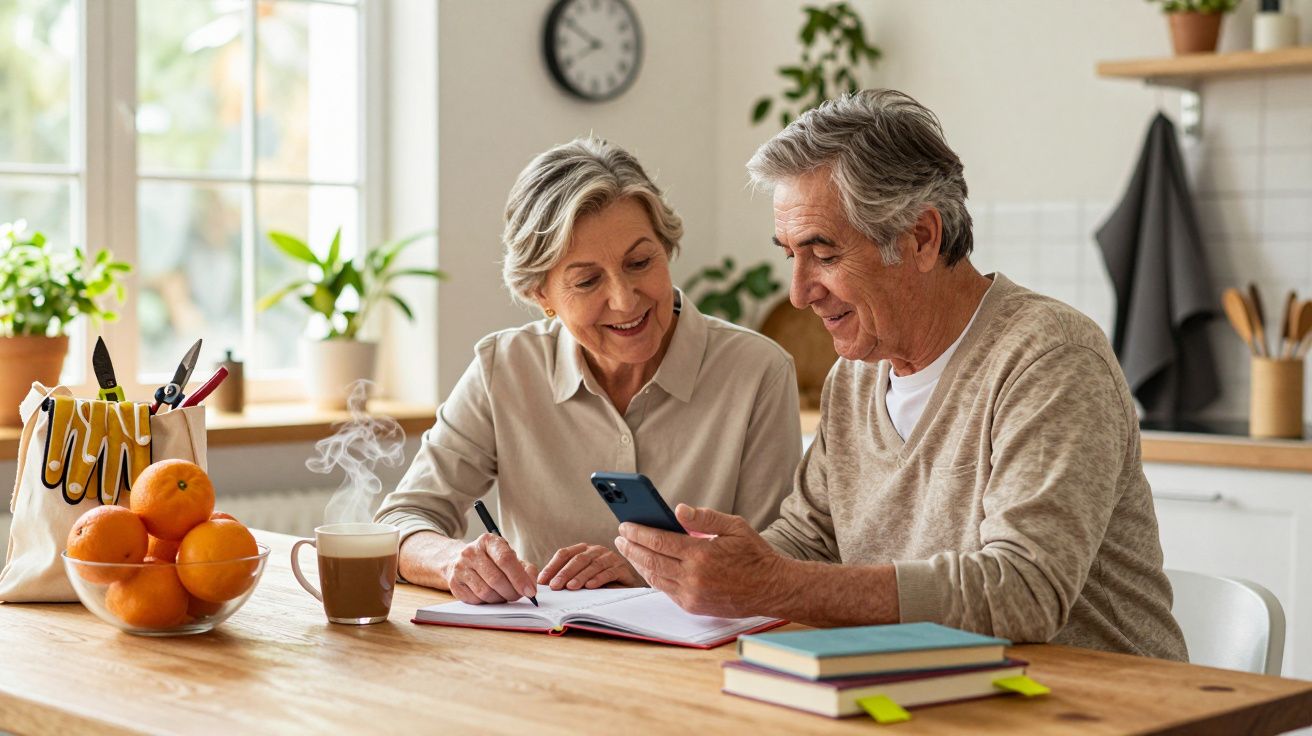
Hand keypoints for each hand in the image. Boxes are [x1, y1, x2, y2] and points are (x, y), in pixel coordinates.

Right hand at [442, 533, 539, 604]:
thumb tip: (532, 585)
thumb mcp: (508, 555)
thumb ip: (525, 568)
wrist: (457, 560)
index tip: (530, 591)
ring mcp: (460, 568)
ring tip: (505, 595)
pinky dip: (488, 602)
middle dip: (512, 592)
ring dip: (500, 599)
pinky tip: (491, 596)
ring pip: (486, 592)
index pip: (505, 559)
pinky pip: (476, 600)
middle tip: (519, 596)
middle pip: (496, 579)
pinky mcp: (454, 584)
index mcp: (488, 541)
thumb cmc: (489, 559)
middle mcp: (471, 552)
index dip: (520, 578)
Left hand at [537, 543, 642, 590]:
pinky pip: (609, 572)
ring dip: (580, 576)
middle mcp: (596, 550)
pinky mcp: (622, 568)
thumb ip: (564, 578)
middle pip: (578, 559)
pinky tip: (590, 586)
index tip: (542, 581)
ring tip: (570, 587)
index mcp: (583, 550)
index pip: (564, 554)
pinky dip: (599, 579)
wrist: (625, 587)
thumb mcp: (579, 578)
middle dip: (564, 573)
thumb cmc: (599, 583)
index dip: (552, 566)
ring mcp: (610, 558)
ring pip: (592, 565)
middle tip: (555, 586)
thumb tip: (542, 584)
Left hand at [615, 504, 788, 617]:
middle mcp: (693, 577)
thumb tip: (677, 509)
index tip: (625, 525)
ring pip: (655, 578)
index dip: (639, 532)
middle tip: (620, 537)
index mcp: (702, 554)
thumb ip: (704, 517)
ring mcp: (692, 595)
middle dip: (632, 547)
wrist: (772, 588)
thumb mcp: (734, 526)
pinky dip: (653, 577)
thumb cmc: (754, 555)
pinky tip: (648, 566)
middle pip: (651, 560)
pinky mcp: (694, 606)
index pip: (659, 541)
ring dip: (638, 563)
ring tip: (629, 550)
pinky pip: (666, 590)